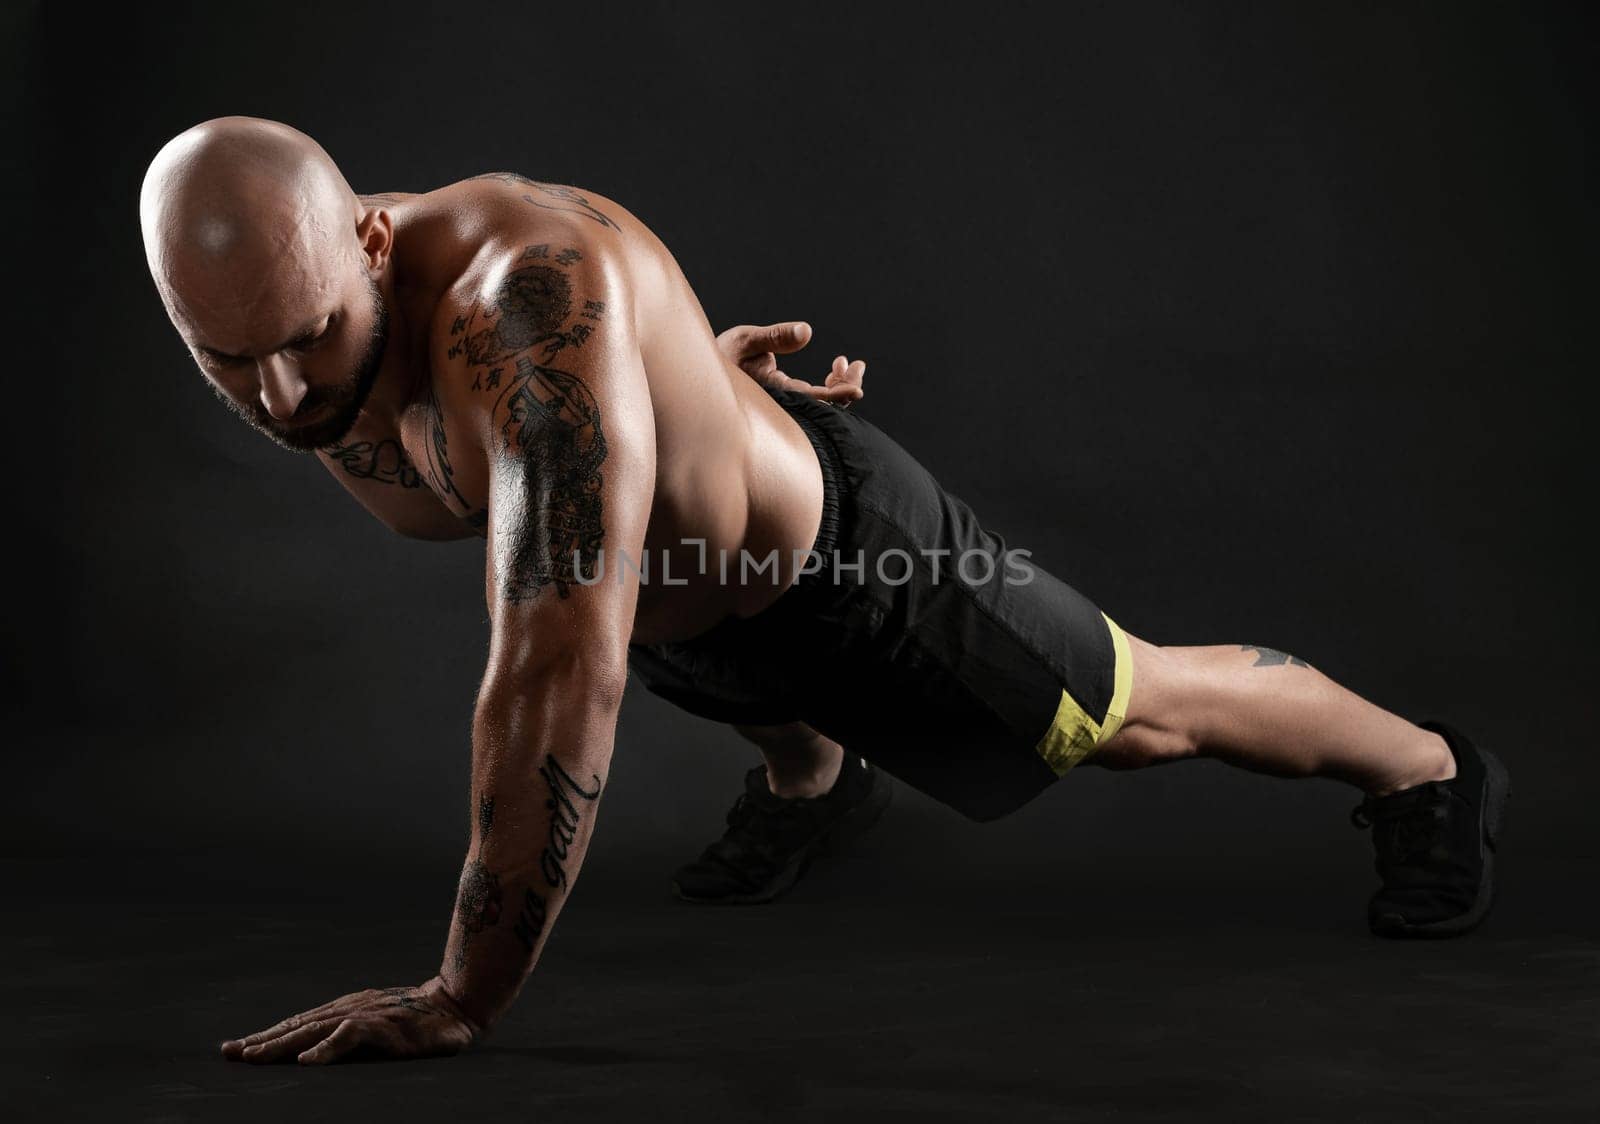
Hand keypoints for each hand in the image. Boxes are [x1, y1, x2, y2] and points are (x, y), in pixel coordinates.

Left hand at [220, 977, 479, 1064]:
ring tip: (252, 1057)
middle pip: (298, 1025)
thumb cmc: (420, 1020)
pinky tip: (305, 1061)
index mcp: (346, 1010)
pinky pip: (349, 1037)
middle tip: (229, 1052)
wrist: (457, 1005)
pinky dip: (325, 1048)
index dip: (269, 1035)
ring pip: (313, 1029)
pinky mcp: (383, 1026)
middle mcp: (349, 1009)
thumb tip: (319, 1052)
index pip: (300, 1023)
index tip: (238, 1048)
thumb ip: (352, 1035)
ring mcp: (365, 1015)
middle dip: (262, 1040)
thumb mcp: (379, 1026)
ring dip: (280, 1044)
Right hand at [716, 320, 865, 406]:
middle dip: (846, 387)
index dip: (837, 396)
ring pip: (822, 403)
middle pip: (824, 405)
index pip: (812, 399)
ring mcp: (785, 404)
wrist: (700, 374)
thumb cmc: (718, 355)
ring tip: (849, 364)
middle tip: (859, 366)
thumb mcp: (746, 339)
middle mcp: (782, 404)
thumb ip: (775, 336)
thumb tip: (807, 331)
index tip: (857, 388)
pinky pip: (816, 398)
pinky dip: (830, 384)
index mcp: (773, 392)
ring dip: (840, 384)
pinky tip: (835, 367)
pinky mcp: (787, 400)